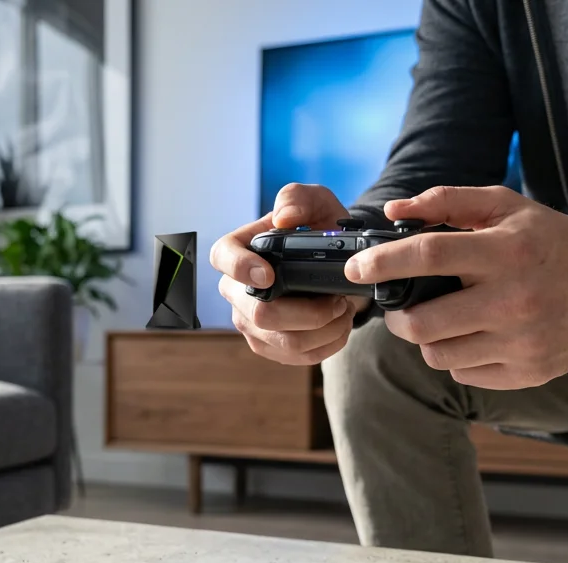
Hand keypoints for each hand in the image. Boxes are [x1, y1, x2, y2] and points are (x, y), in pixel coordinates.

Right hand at [210, 184, 368, 364]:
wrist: (336, 263)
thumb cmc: (319, 230)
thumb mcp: (316, 202)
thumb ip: (299, 199)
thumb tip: (284, 219)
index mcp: (239, 249)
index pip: (222, 258)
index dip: (240, 269)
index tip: (269, 276)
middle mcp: (236, 289)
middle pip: (259, 314)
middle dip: (307, 314)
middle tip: (338, 301)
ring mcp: (249, 321)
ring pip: (282, 342)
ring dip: (323, 332)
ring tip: (345, 312)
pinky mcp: (267, 345)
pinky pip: (295, 357)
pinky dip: (326, 346)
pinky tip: (340, 328)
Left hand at [346, 185, 567, 389]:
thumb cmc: (550, 240)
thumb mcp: (505, 207)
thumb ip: (447, 202)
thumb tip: (393, 211)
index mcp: (507, 252)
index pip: (429, 256)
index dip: (383, 262)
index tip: (356, 268)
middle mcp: (516, 299)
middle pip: (423, 322)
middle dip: (396, 316)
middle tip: (397, 307)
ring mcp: (523, 342)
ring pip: (438, 354)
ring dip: (427, 338)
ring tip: (442, 318)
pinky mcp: (530, 372)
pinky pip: (464, 373)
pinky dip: (457, 356)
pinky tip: (474, 335)